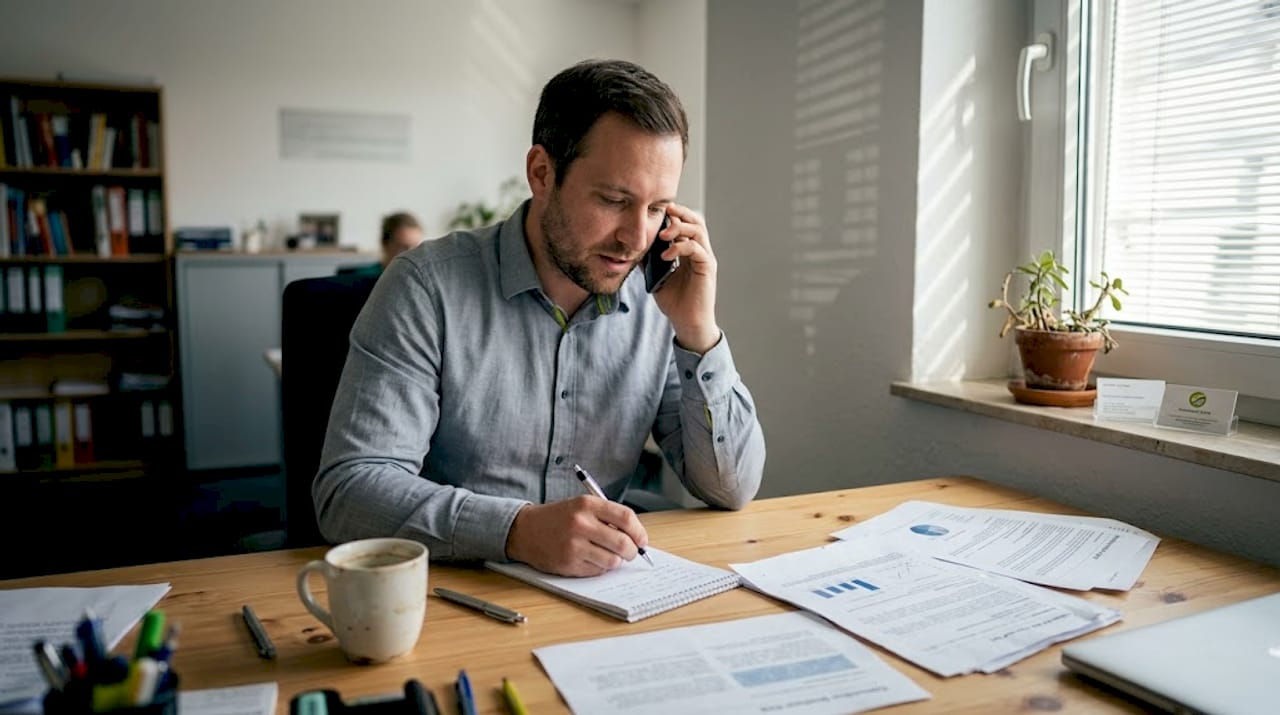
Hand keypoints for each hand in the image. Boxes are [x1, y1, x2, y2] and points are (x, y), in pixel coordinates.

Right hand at [505, 496, 649, 576]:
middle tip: (631, 553)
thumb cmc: (559, 518)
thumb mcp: (582, 506)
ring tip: (607, 555)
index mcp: (587, 504)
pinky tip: (589, 559)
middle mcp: (581, 523)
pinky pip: (597, 571)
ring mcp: (574, 545)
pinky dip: (599, 567)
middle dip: (632, 552)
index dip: (639, 532)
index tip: (642, 540)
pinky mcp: (568, 563)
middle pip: (623, 543)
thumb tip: (637, 538)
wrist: (525, 530)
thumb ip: (608, 517)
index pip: (626, 518)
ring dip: (615, 561)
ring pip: (612, 561)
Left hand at [651, 204, 720, 353]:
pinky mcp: (707, 267)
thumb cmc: (674, 302)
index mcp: (689, 251)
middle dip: (680, 213)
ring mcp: (705, 258)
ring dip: (679, 228)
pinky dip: (680, 247)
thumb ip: (648, 261)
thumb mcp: (655, 276)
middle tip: (664, 211)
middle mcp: (700, 251)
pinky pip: (697, 249)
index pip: (685, 224)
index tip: (656, 212)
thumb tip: (631, 247)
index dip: (674, 215)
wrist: (687, 322)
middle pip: (696, 221)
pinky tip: (666, 255)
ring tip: (663, 235)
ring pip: (698, 230)